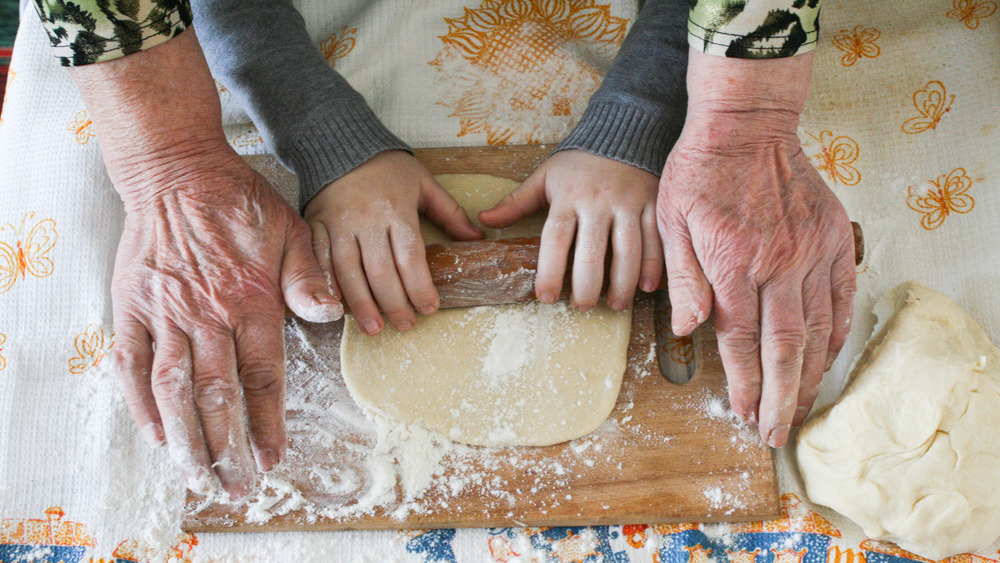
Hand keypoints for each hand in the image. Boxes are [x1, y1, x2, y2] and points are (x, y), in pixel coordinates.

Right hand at [69, 30, 339, 498]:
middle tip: (238, 486)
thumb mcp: (293, 231)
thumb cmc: (240, 202)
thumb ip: (310, 278)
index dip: (267, 421)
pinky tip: (155, 434)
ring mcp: (166, 312)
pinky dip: (140, 403)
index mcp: (251, 300)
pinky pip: (132, 364)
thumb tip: (331, 315)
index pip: (262, 375)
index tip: (274, 456)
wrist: (177, 170)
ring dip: (185, 437)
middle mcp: (207, 314)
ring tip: (197, 476)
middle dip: (229, 447)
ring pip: (173, 389)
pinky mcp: (132, 306)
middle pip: (217, 395)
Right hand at [304, 150, 481, 334]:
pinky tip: (338, 308)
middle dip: (395, 304)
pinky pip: (320, 261)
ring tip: (375, 328)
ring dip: (362, 305)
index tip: (430, 308)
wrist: (340, 144)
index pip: (410, 257)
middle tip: (406, 325)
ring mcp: (338, 225)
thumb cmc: (387, 167)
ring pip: (349, 273)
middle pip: (380, 272)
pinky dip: (329, 286)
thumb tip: (477, 239)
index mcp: (396, 210)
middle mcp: (366, 220)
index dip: (420, 287)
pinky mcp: (316, 226)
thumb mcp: (423, 183)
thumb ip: (450, 213)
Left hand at [479, 150, 662, 310]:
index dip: (550, 272)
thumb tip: (484, 219)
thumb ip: (516, 202)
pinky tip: (646, 287)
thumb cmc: (579, 161)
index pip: (555, 240)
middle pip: (591, 253)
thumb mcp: (545, 176)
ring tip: (614, 304)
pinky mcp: (653, 203)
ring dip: (622, 283)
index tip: (545, 297)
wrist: (623, 129)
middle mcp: (598, 202)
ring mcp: (628, 203)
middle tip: (581, 307)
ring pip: (627, 251)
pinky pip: (655, 238)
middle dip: (586, 287)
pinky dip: (654, 265)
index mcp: (567, 197)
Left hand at [659, 50, 856, 447]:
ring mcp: (811, 251)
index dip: (743, 385)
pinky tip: (827, 357)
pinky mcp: (834, 237)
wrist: (747, 122)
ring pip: (817, 330)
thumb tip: (688, 330)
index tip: (743, 414)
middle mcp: (778, 264)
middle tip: (776, 432)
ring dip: (809, 374)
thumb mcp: (671, 221)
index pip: (741, 342)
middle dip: (780, 398)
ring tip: (801, 407)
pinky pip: (841, 296)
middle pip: (784, 348)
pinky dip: (836, 332)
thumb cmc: (699, 171)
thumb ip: (684, 279)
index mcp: (733, 264)